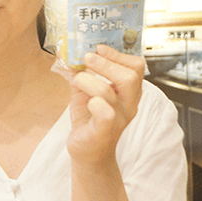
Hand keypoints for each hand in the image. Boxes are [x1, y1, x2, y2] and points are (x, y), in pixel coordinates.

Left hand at [67, 44, 144, 167]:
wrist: (87, 153)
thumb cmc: (89, 119)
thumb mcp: (85, 92)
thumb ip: (80, 72)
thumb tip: (65, 52)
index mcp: (127, 92)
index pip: (136, 67)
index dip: (118, 54)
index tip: (98, 47)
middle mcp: (128, 105)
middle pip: (130, 77)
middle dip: (106, 63)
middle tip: (87, 57)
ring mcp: (118, 119)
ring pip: (109, 92)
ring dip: (89, 80)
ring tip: (78, 79)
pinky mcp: (103, 132)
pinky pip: (105, 114)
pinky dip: (94, 103)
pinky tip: (86, 101)